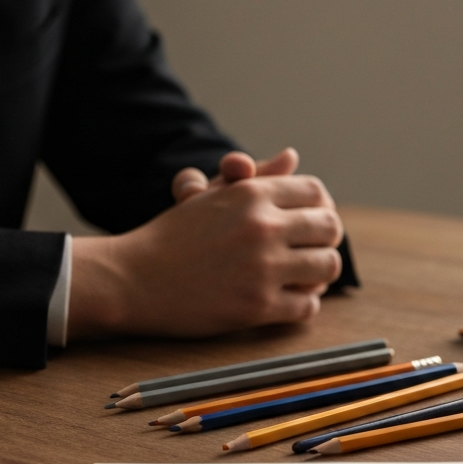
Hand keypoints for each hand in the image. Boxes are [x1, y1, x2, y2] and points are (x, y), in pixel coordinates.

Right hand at [67, 148, 342, 338]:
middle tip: (314, 249)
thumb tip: (292, 156)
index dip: (319, 207)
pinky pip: (308, 306)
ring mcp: (263, 268)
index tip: (310, 222)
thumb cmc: (173, 236)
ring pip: (327, 267)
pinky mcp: (258, 307)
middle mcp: (262, 226)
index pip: (315, 192)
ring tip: (307, 276)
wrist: (132, 279)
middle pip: (330, 228)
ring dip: (320, 273)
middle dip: (326, 239)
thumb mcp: (211, 197)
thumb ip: (257, 178)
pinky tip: (290, 300)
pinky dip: (304, 304)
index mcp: (252, 194)